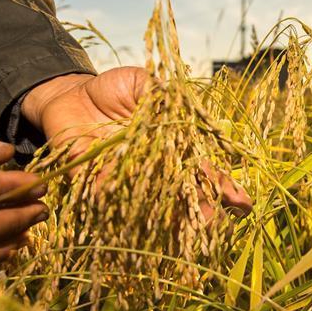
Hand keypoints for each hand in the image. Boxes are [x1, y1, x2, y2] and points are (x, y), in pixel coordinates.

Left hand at [23, 67, 252, 215]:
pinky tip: (133, 208)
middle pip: (181, 194)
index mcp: (170, 146)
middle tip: (218, 224)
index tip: (241, 201)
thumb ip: (164, 96)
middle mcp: (151, 168)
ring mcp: (125, 177)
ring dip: (167, 214)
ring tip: (186, 228)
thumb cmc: (113, 89)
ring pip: (150, 200)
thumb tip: (186, 112)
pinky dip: (116, 195)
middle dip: (201, 209)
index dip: (221, 185)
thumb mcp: (144, 83)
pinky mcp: (93, 178)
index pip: (201, 169)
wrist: (70, 93)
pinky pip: (106, 191)